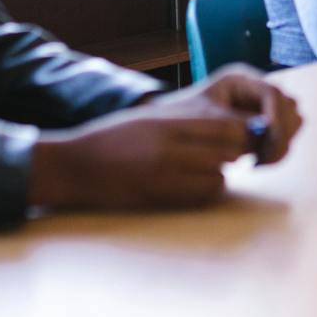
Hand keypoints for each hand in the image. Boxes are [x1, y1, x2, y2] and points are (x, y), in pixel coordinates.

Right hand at [29, 93, 252, 211]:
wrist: (75, 165)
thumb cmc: (114, 139)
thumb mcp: (150, 119)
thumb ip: (188, 122)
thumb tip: (229, 129)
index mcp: (168, 122)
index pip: (226, 126)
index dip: (240, 133)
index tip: (238, 137)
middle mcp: (170, 147)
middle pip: (229, 151)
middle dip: (235, 154)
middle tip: (228, 156)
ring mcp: (165, 175)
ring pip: (219, 176)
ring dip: (218, 175)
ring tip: (202, 171)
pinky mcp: (158, 197)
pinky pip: (199, 197)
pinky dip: (203, 192)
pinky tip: (190, 186)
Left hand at [166, 64, 302, 165]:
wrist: (177, 130)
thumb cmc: (187, 119)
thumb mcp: (207, 120)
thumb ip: (233, 125)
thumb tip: (261, 133)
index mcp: (241, 80)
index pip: (271, 92)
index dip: (275, 114)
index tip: (269, 137)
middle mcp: (258, 91)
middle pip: (289, 106)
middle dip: (281, 132)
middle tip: (262, 156)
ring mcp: (265, 108)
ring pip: (293, 123)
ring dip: (281, 143)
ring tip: (258, 160)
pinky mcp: (267, 127)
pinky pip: (286, 138)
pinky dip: (276, 151)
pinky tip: (257, 161)